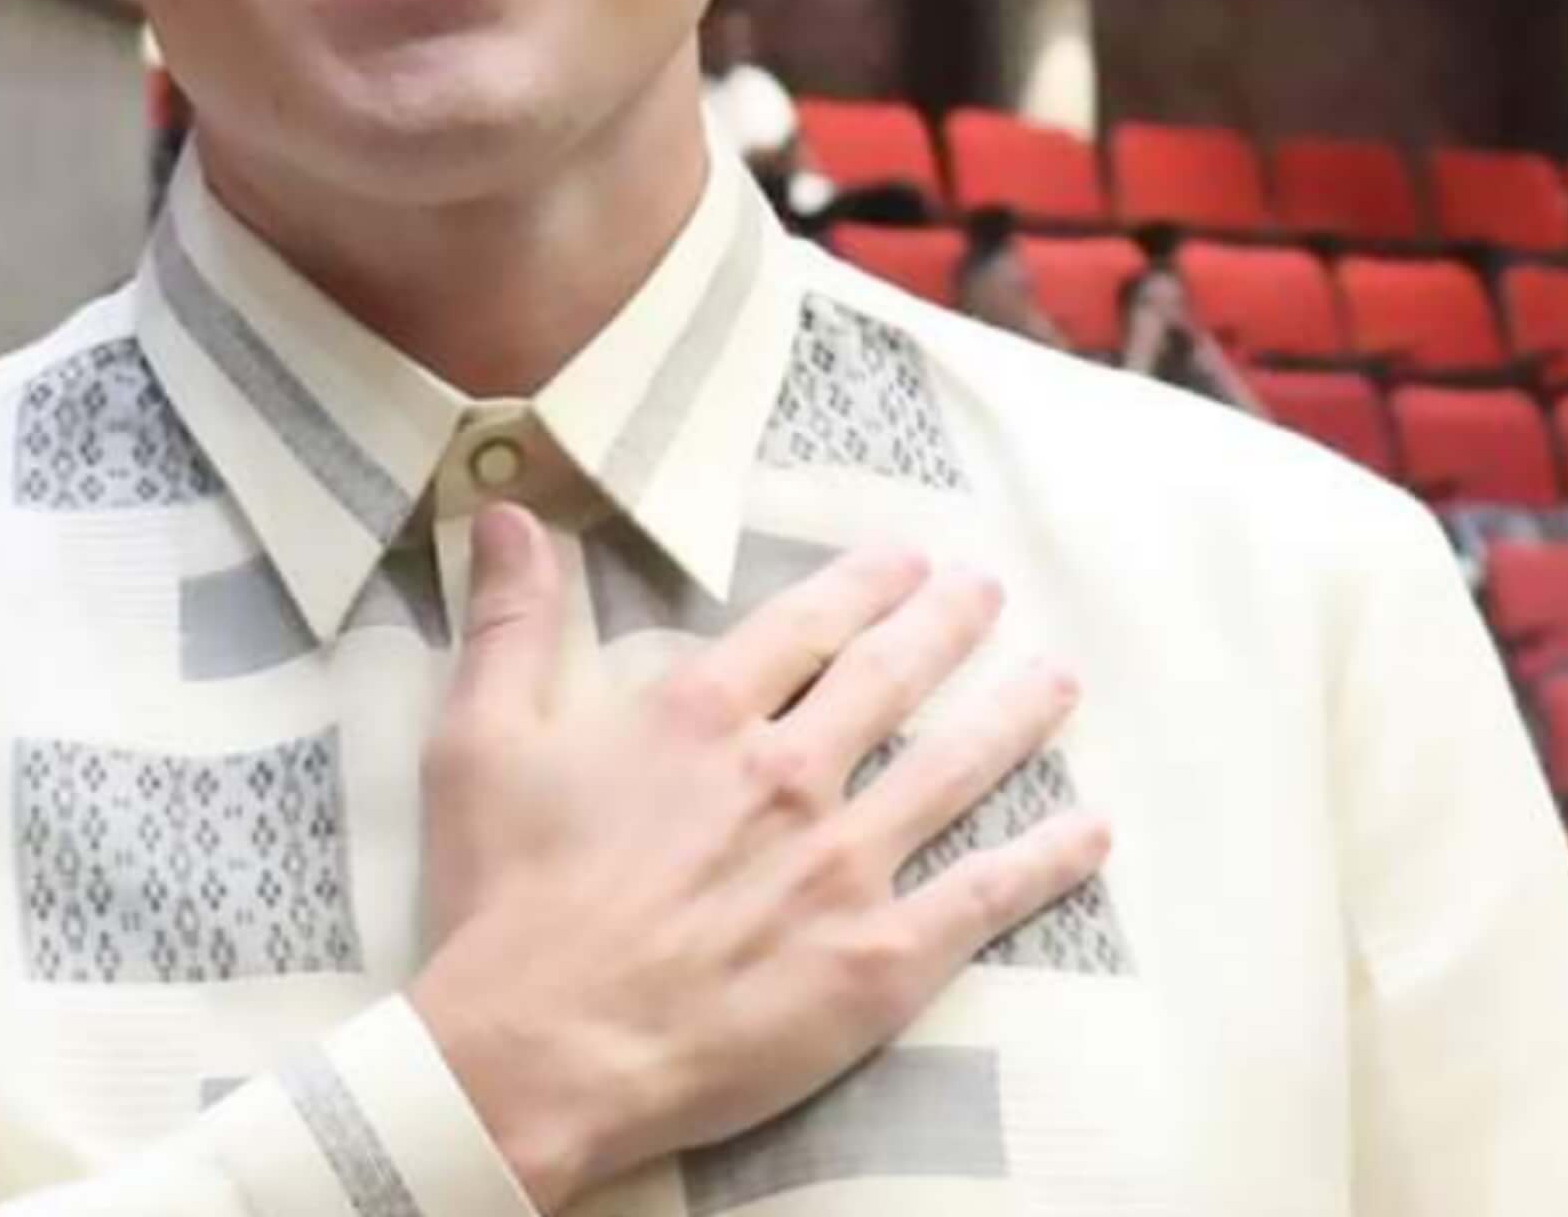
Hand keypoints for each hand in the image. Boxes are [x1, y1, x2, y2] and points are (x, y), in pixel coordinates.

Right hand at [412, 505, 1104, 1209]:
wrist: (537, 1053)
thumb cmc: (503, 903)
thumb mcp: (479, 741)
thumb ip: (510, 621)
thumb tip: (508, 514)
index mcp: (701, 717)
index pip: (806, 626)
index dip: (863, 584)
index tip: (907, 559)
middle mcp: (789, 774)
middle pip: (892, 679)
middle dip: (949, 626)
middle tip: (989, 594)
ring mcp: (844, 866)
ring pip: (954, 770)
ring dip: (1013, 718)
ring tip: (1057, 681)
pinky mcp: (878, 960)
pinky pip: (983, 897)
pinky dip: (1044, 861)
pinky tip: (1089, 832)